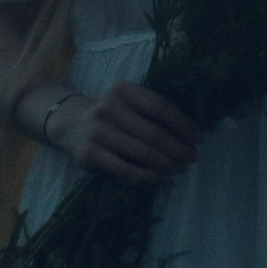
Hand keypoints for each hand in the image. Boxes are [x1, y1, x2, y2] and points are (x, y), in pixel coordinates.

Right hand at [47, 81, 201, 182]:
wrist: (68, 122)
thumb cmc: (110, 112)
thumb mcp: (127, 100)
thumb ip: (151, 109)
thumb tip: (188, 133)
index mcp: (124, 90)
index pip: (160, 107)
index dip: (182, 124)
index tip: (198, 138)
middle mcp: (109, 108)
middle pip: (153, 133)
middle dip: (178, 148)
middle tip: (192, 158)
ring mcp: (98, 132)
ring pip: (142, 153)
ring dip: (166, 164)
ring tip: (180, 169)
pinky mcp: (91, 155)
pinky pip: (125, 169)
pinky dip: (146, 175)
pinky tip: (159, 177)